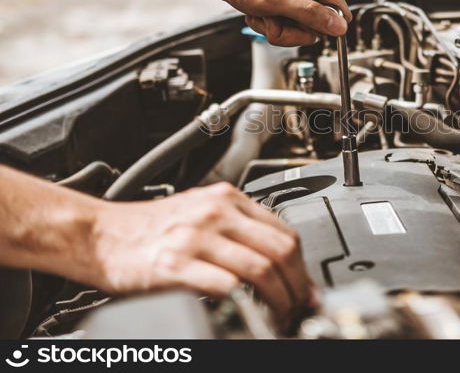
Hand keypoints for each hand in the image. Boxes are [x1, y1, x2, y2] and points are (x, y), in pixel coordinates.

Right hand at [90, 182, 314, 323]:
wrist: (100, 234)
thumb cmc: (150, 228)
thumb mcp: (201, 213)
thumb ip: (238, 229)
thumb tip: (278, 262)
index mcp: (226, 198)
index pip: (284, 231)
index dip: (302, 265)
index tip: (306, 286)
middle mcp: (215, 212)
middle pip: (280, 250)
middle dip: (297, 284)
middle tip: (298, 305)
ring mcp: (196, 236)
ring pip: (260, 268)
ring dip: (278, 298)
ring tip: (279, 313)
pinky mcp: (175, 264)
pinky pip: (225, 284)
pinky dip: (244, 302)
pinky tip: (247, 312)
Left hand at [201, 0, 350, 45]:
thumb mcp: (275, 0)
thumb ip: (310, 14)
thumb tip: (340, 26)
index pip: (338, 12)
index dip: (324, 28)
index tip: (302, 29)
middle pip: (315, 25)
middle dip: (291, 30)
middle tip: (272, 19)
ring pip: (297, 27)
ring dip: (276, 27)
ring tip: (260, 13)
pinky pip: (284, 23)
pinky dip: (268, 23)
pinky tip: (256, 12)